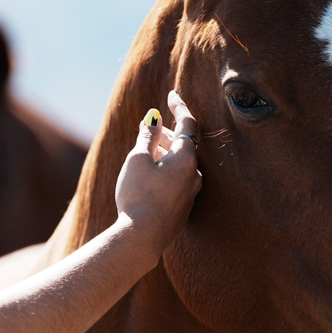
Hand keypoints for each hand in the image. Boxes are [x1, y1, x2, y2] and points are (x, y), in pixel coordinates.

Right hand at [115, 91, 201, 253]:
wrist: (142, 238)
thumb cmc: (138, 196)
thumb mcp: (137, 160)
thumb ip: (148, 136)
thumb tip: (154, 120)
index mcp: (187, 159)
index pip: (188, 124)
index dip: (180, 107)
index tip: (172, 95)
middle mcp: (195, 175)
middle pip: (185, 146)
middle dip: (168, 135)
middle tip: (151, 129)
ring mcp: (191, 194)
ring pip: (181, 165)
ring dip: (165, 154)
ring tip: (146, 154)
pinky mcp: (183, 209)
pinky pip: (178, 181)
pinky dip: (166, 172)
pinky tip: (149, 178)